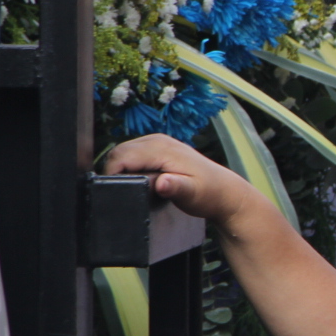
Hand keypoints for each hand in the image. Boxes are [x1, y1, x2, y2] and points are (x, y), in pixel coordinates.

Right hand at [104, 133, 258, 226]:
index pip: (121, 156)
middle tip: (126, 192)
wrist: (224, 191)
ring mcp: (157, 142)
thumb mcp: (192, 195)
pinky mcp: (157, 148)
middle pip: (118, 152)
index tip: (116, 191)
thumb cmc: (209, 193)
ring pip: (123, 153)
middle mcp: (157, 140)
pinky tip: (141, 180)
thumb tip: (162, 183)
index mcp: (162, 148)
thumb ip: (176, 188)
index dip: (112, 174)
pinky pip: (132, 155)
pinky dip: (129, 167)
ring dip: (122, 169)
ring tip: (136, 188)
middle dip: (115, 172)